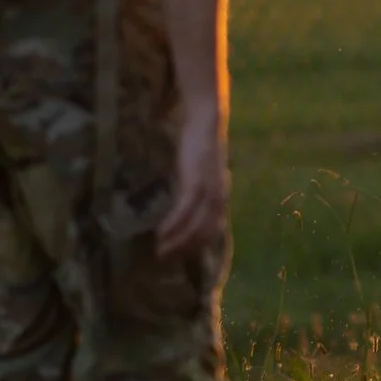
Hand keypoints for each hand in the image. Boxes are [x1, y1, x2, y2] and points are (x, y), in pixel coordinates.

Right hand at [156, 109, 230, 259]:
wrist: (206, 122)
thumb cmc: (200, 146)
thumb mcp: (200, 173)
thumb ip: (197, 189)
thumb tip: (184, 206)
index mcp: (220, 197)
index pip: (212, 230)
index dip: (196, 246)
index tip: (178, 255)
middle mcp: (218, 198)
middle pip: (204, 233)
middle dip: (185, 249)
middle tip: (165, 257)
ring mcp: (209, 191)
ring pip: (195, 226)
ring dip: (177, 241)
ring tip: (160, 250)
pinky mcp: (197, 182)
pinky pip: (186, 211)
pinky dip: (174, 225)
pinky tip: (161, 233)